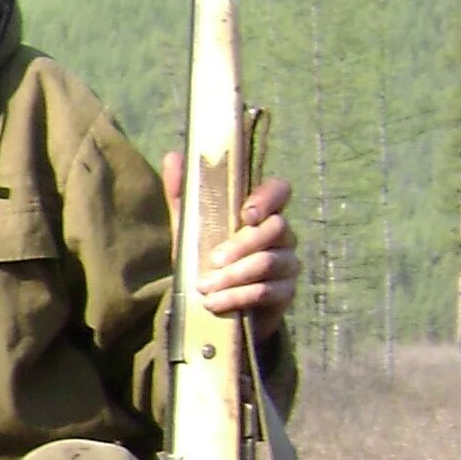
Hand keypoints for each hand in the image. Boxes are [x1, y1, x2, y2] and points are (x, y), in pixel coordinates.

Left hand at [160, 150, 297, 341]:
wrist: (213, 303)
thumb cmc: (205, 258)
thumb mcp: (189, 227)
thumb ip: (182, 194)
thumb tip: (174, 156)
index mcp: (260, 212)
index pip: (280, 191)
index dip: (268, 198)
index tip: (245, 214)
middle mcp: (281, 235)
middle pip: (276, 228)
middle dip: (241, 245)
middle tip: (213, 260)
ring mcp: (287, 264)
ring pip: (270, 262)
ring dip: (235, 276)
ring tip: (205, 288)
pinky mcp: (285, 293)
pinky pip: (269, 292)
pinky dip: (238, 297)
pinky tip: (215, 303)